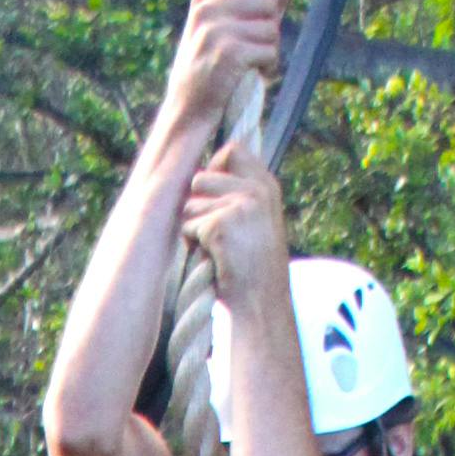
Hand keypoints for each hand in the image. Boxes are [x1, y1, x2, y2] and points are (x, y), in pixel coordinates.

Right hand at [155, 0, 285, 158]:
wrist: (187, 111)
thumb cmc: (209, 70)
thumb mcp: (225, 31)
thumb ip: (255, 5)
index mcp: (203, 0)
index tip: (264, 8)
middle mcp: (207, 11)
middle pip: (266, 1)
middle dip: (271, 25)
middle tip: (257, 47)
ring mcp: (217, 31)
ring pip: (271, 28)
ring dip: (270, 49)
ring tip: (253, 63)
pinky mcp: (230, 53)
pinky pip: (270, 50)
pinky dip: (269, 66)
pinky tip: (255, 74)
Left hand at [179, 142, 290, 316]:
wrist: (261, 304)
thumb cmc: (252, 268)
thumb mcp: (256, 221)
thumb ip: (238, 195)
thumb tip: (199, 175)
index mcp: (266, 185)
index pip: (231, 151)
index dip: (213, 169)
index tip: (211, 197)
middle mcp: (256, 189)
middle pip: (200, 177)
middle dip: (197, 205)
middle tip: (214, 234)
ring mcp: (240, 204)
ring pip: (190, 203)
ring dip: (193, 227)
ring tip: (216, 250)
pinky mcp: (220, 224)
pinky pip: (188, 226)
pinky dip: (193, 245)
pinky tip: (213, 259)